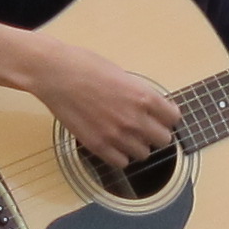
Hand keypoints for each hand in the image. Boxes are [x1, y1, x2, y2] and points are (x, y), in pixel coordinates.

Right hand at [15, 36, 180, 172]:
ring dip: (138, 145)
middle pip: (163, 140)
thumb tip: (150, 106)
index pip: (173, 118)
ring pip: (144, 154)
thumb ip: (139, 93)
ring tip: (127, 135)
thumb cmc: (85, 66)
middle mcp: (135, 119)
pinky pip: (121, 162)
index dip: (167, 117)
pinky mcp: (97, 146)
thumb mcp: (123, 74)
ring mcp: (116, 135)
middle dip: (156, 133)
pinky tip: (113, 144)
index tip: (161, 116)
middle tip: (145, 127)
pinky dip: (120, 155)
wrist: (55, 73)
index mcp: (144, 96)